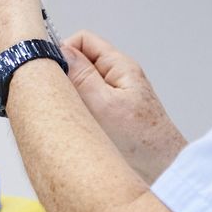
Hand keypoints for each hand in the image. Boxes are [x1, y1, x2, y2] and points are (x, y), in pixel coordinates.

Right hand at [63, 30, 186, 183]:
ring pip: (81, 85)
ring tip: (66, 116)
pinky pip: (87, 103)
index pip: (83, 41)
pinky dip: (77, 111)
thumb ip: (81, 76)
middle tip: (54, 98)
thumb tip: (60, 50)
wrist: (164, 171)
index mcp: (119, 66)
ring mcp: (114, 96)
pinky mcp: (112, 115)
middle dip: (63, 77)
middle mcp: (117, 77)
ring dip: (70, 97)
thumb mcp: (104, 105)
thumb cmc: (142, 140)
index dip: (62, 51)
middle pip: (80, 62)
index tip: (48, 72)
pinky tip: (74, 126)